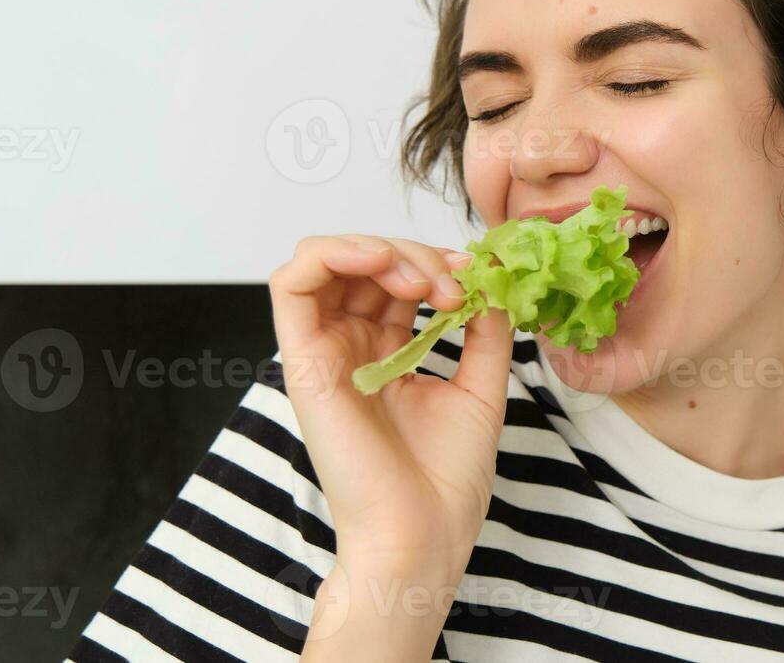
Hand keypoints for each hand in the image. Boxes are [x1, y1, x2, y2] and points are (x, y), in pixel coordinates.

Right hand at [268, 234, 514, 581]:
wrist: (423, 534)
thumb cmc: (446, 480)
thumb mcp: (483, 388)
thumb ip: (487, 330)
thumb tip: (493, 279)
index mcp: (386, 351)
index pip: (397, 276)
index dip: (437, 261)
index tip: (478, 279)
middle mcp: (350, 346)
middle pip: (365, 261)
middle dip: (416, 254)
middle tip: (455, 288)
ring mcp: (324, 352)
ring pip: (327, 259)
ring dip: (380, 248)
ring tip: (422, 281)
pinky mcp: (303, 362)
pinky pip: (291, 283)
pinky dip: (332, 252)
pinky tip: (379, 261)